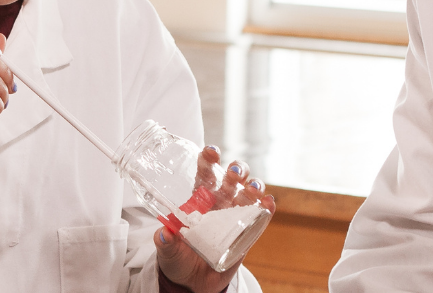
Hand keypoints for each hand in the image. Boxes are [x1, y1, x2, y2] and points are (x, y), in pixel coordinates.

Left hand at [156, 149, 276, 292]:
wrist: (193, 283)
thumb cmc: (178, 259)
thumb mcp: (168, 251)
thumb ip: (166, 242)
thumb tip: (163, 234)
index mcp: (198, 200)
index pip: (205, 173)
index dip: (209, 160)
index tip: (211, 152)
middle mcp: (219, 203)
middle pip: (232, 178)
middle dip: (237, 169)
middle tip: (234, 172)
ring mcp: (235, 216)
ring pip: (249, 193)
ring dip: (254, 185)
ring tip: (252, 187)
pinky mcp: (247, 233)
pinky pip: (260, 216)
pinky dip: (267, 207)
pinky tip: (268, 203)